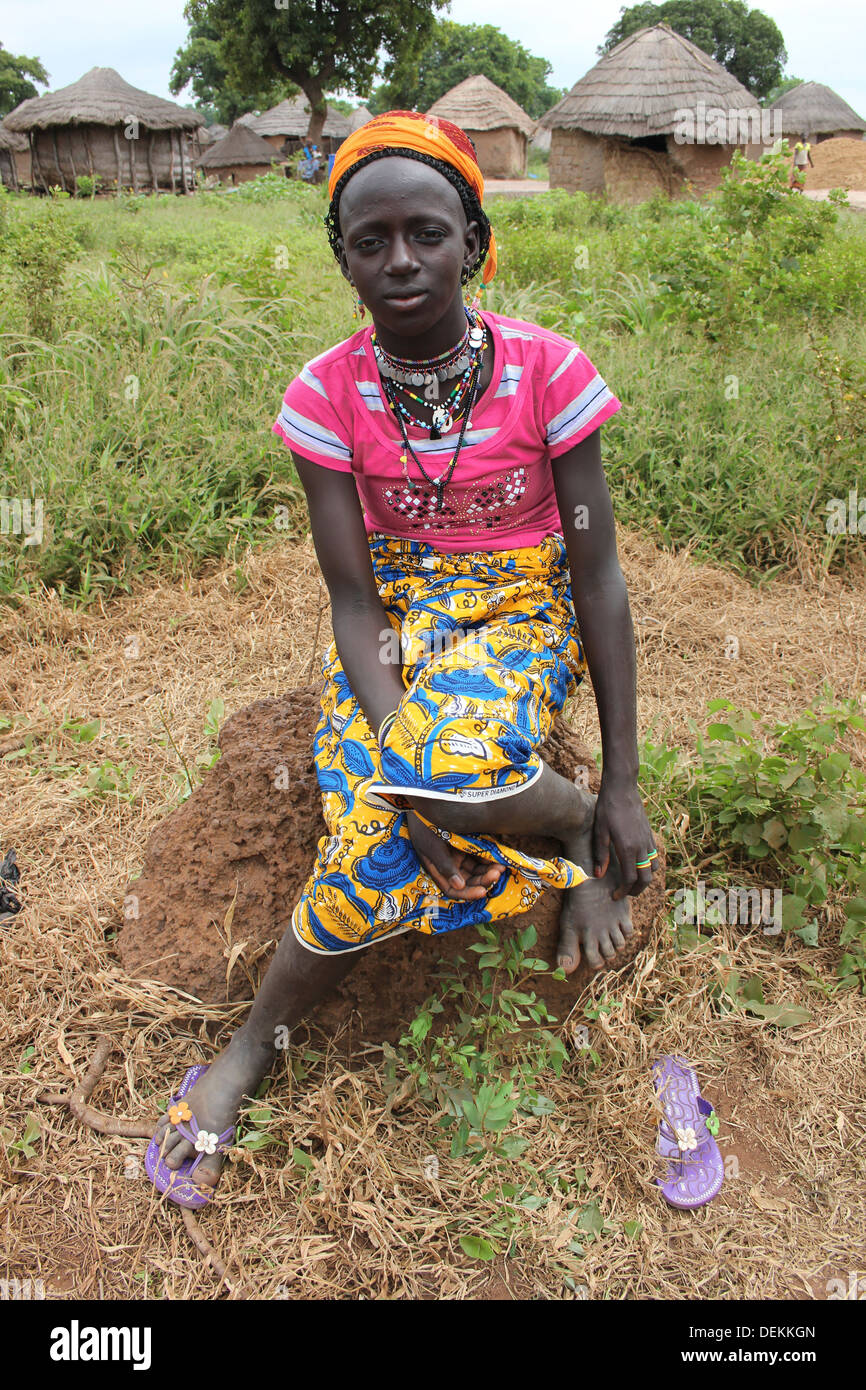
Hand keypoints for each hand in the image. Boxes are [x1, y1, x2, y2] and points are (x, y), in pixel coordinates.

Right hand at [405, 810, 502, 901]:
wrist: (426, 802)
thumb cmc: (424, 826)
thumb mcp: (432, 847)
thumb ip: (445, 866)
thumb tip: (458, 886)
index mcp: (438, 869)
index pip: (453, 889)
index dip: (468, 893)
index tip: (483, 891)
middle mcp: (449, 865)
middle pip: (468, 880)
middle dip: (482, 880)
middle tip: (496, 874)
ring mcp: (459, 854)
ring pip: (477, 870)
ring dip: (488, 871)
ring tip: (500, 867)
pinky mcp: (467, 844)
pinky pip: (480, 855)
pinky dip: (489, 859)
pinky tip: (498, 858)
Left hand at [591, 778, 657, 899]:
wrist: (622, 789)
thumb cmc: (607, 809)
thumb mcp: (600, 832)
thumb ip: (601, 855)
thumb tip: (599, 875)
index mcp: (628, 849)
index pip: (630, 879)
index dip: (623, 891)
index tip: (615, 896)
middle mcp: (641, 847)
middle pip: (646, 878)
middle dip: (637, 890)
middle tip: (625, 894)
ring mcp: (648, 840)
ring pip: (654, 868)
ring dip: (645, 879)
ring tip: (632, 881)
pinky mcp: (650, 834)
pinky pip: (655, 856)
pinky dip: (649, 866)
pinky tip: (638, 864)